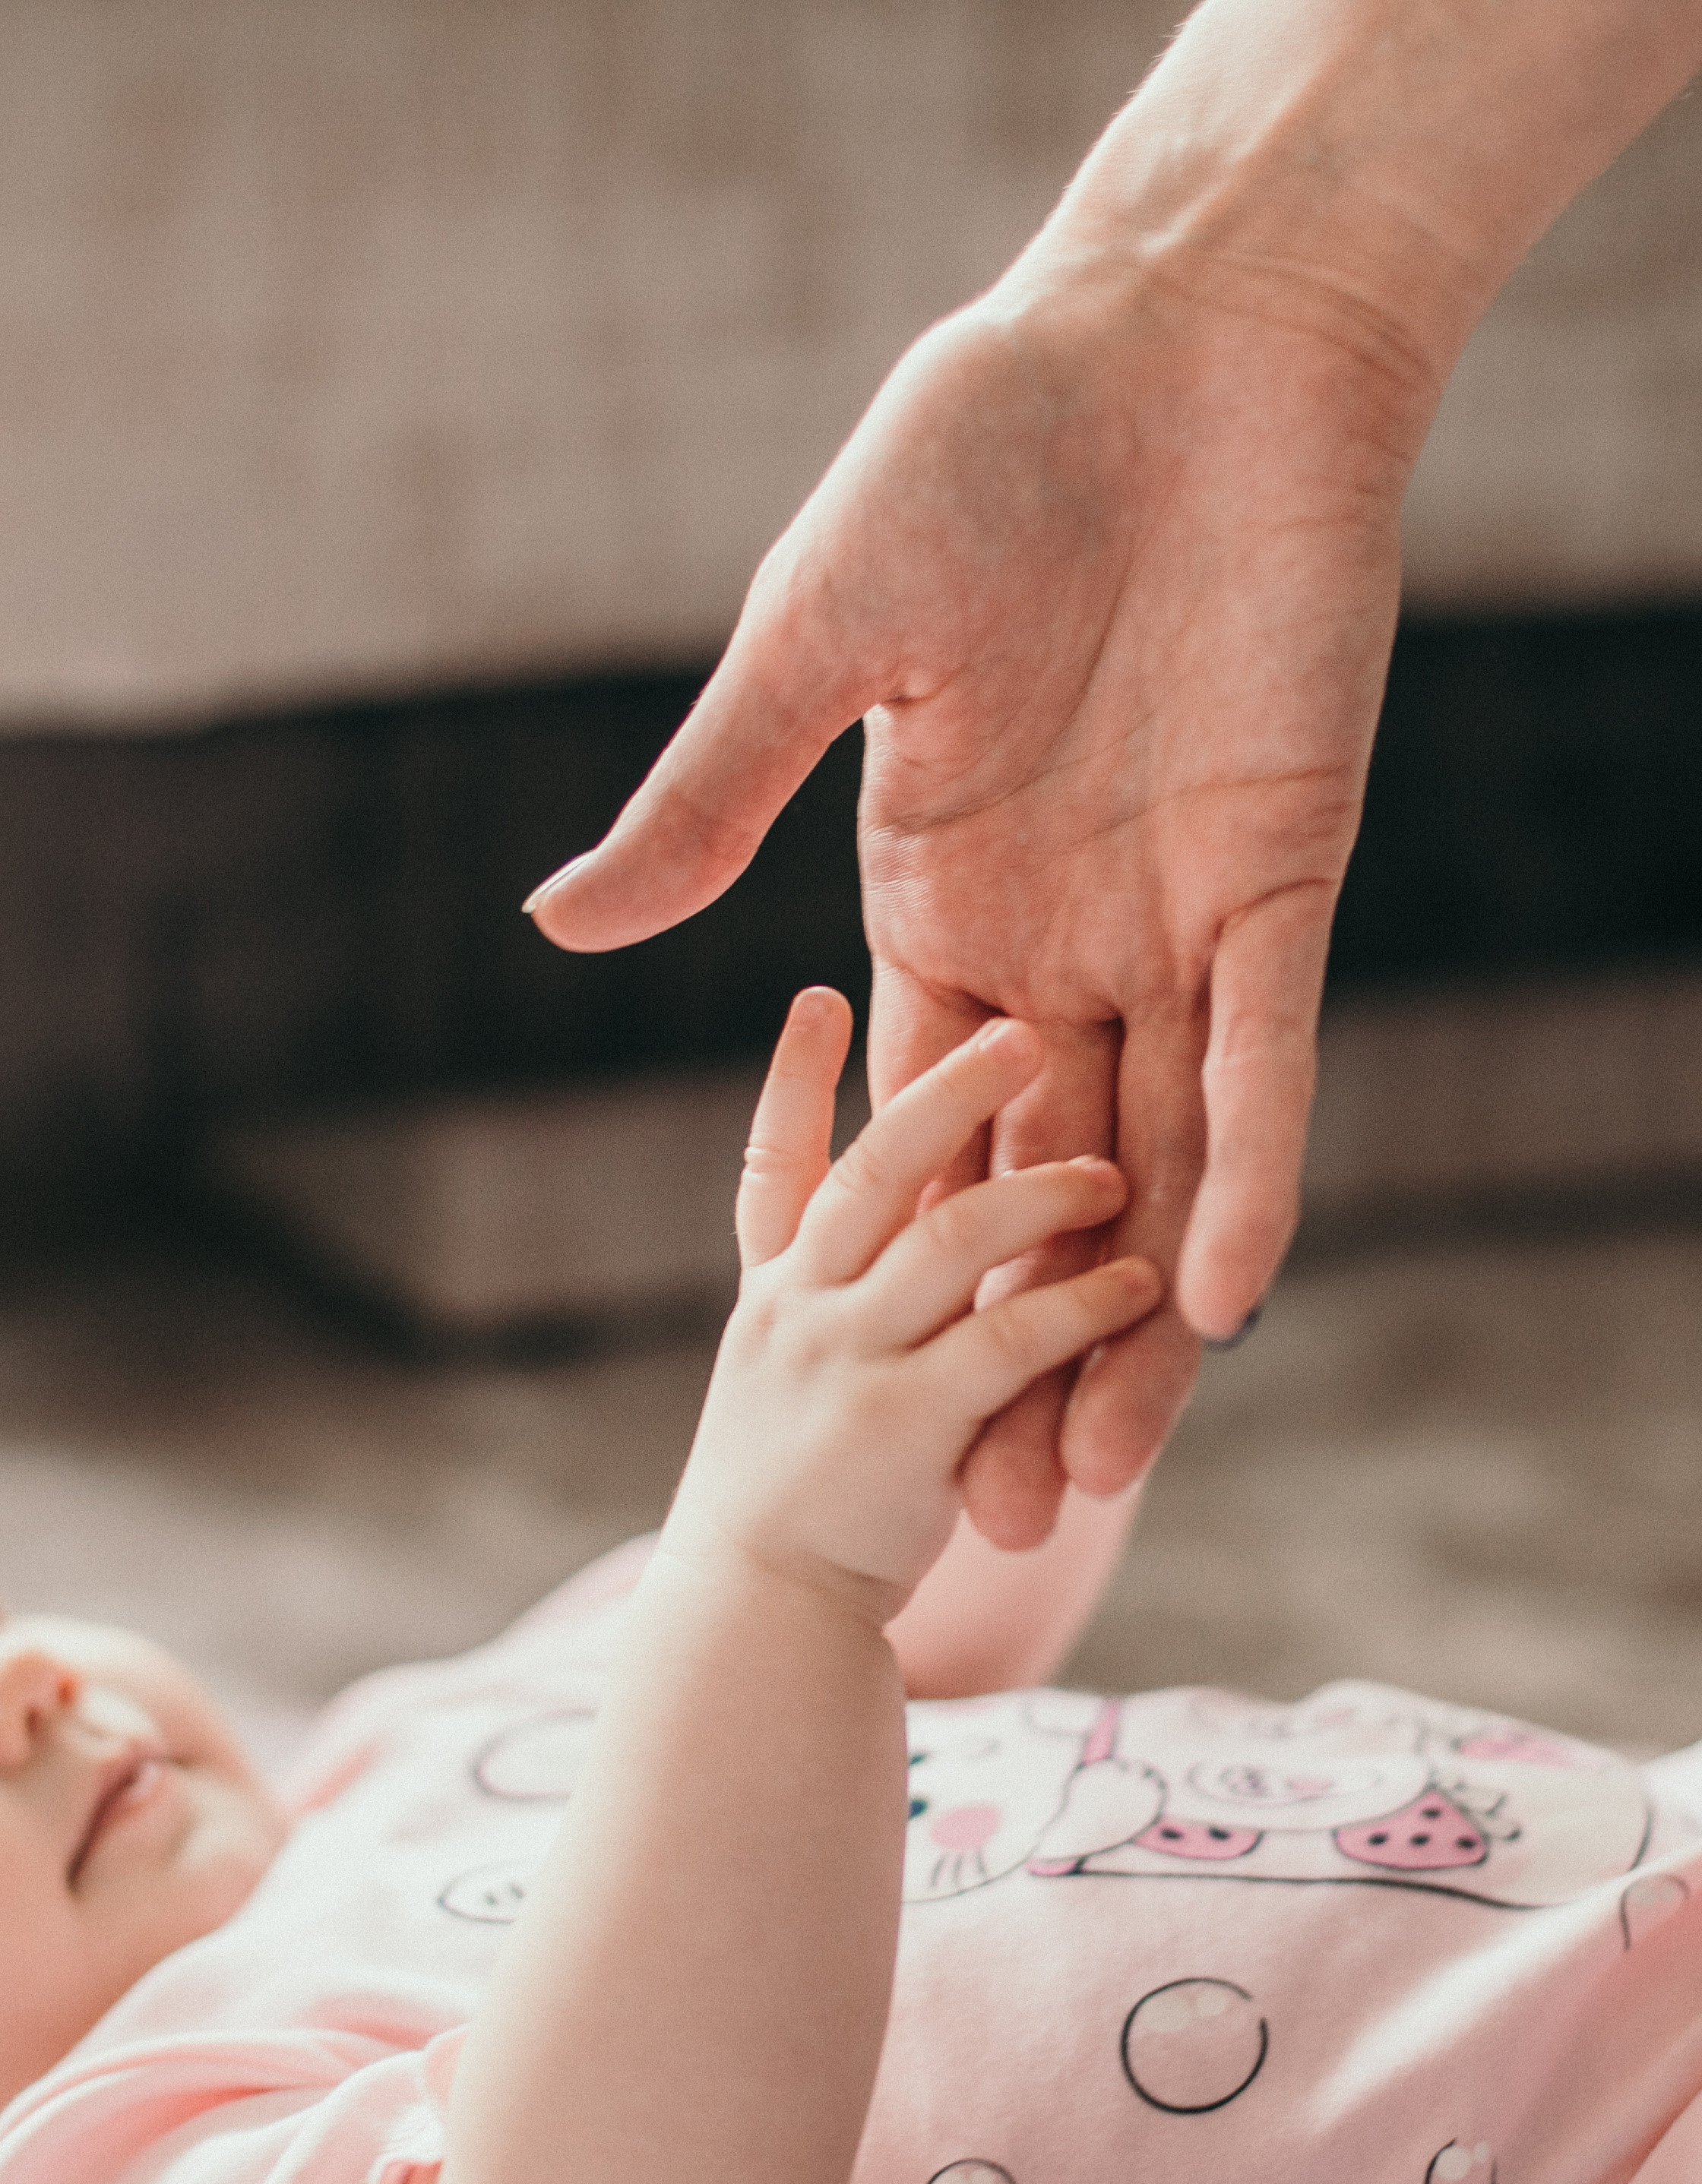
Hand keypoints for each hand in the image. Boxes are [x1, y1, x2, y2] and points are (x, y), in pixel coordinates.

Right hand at [528, 246, 1422, 1544]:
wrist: (1169, 345)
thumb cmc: (968, 455)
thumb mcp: (814, 643)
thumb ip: (710, 799)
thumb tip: (560, 925)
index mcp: (940, 897)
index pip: (924, 1125)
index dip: (909, 1272)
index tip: (887, 1418)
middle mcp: (1061, 933)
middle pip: (1045, 1182)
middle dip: (1029, 1341)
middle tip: (1006, 1515)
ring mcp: (1177, 910)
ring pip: (1165, 1149)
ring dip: (1142, 1308)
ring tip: (1110, 1464)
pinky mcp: (1285, 866)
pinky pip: (1273, 1043)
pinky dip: (1250, 1159)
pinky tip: (1225, 1290)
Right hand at [666, 988, 1160, 1613]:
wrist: (757, 1625)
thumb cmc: (791, 1516)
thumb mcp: (785, 1391)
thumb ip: (833, 1313)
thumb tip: (907, 1251)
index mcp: (771, 1293)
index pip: (773, 1162)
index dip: (797, 1078)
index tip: (817, 999)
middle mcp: (797, 1308)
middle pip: (873, 1167)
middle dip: (948, 1089)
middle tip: (1019, 1029)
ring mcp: (844, 1360)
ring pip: (952, 1238)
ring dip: (1044, 1194)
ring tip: (1114, 1173)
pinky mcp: (903, 1425)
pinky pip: (1009, 1341)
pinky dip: (1083, 1307)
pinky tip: (1146, 1288)